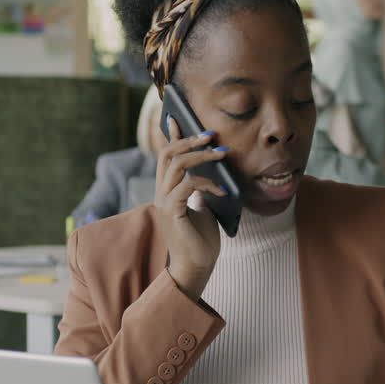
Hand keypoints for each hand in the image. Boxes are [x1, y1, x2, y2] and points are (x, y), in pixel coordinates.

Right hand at [156, 117, 226, 300]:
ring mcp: (164, 202)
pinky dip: (208, 183)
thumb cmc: (201, 239)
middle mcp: (161, 193)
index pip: (165, 155)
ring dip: (201, 156)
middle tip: (211, 134)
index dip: (171, 135)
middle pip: (168, 154)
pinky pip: (188, 185)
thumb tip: (211, 171)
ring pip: (177, 165)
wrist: (197, 267)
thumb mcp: (203, 207)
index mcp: (166, 189)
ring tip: (222, 154)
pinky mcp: (173, 212)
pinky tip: (223, 191)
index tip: (177, 116)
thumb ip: (200, 189)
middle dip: (189, 140)